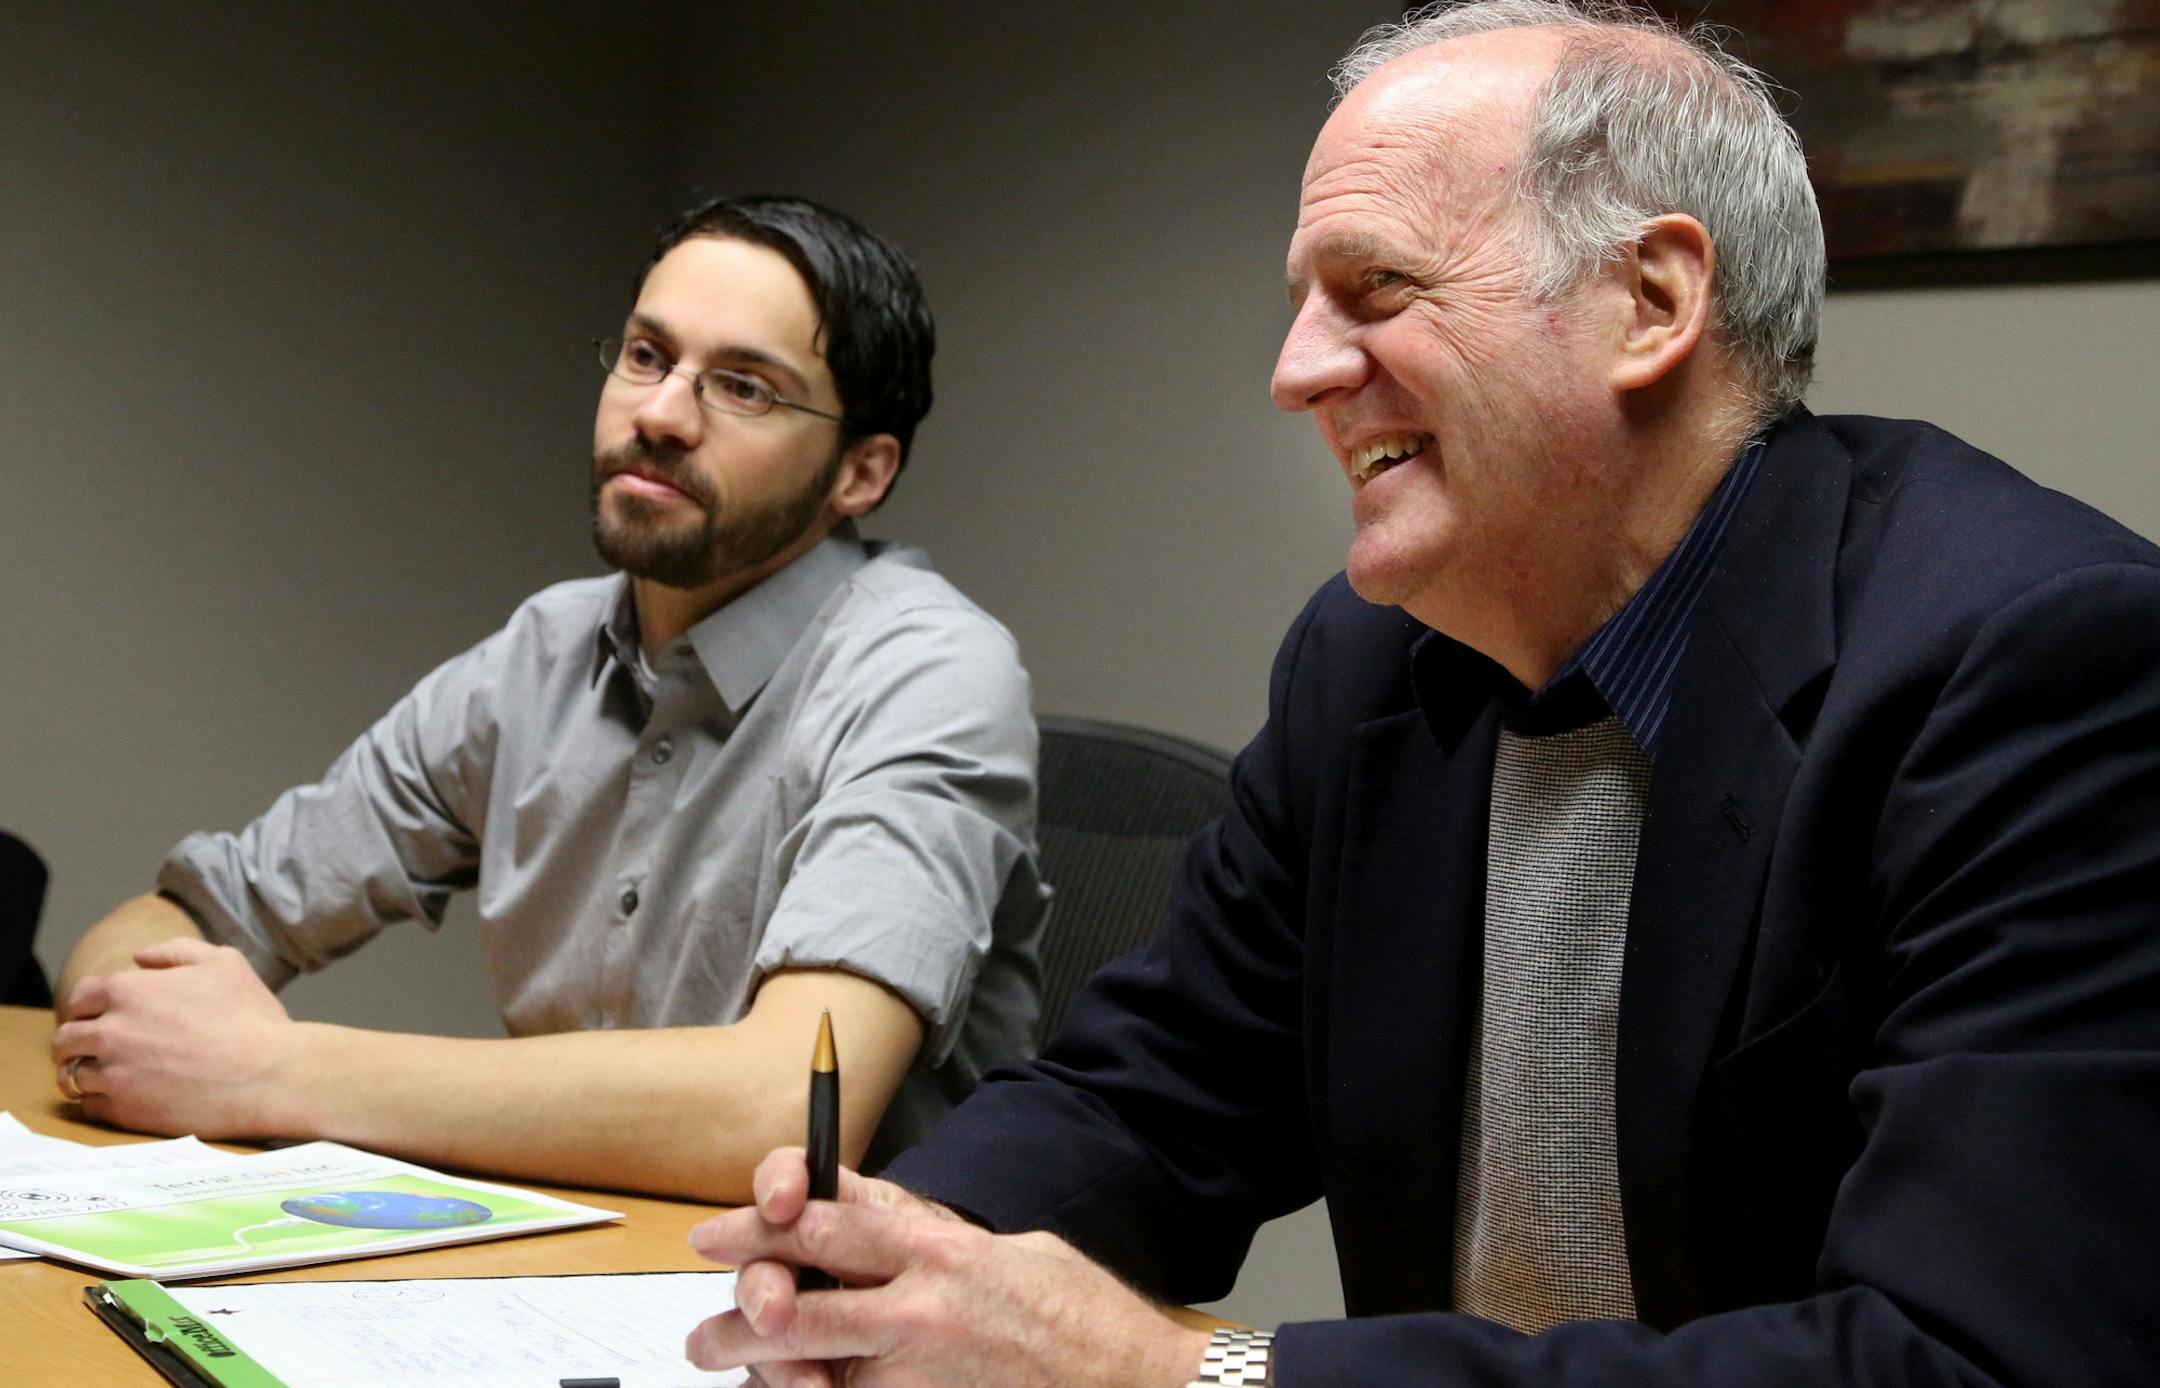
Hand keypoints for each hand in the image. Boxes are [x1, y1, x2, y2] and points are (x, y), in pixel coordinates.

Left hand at [52, 938, 296, 1137]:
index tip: (99, 1017)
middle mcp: (111, 1031)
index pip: (80, 997)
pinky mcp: (124, 1110)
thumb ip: (175, 952)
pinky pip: (89, 1106)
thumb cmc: (251, 1016)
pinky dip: (99, 1101)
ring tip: (109, 1076)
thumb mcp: (223, 963)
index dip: (88, 1006)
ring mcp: (114, 1074)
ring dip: (86, 1073)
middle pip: (66, 1039)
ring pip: (71, 1075)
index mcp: (128, 991)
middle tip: (96, 1049)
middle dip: (76, 1042)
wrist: (270, 1073)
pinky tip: (124, 1097)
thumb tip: (139, 957)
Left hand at [685, 1148, 1210, 1387]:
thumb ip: (941, 1244)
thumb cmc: (1080, 1317)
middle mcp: (920, 1304)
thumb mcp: (1009, 1252)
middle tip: (701, 1323)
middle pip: (799, 1294)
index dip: (762, 1223)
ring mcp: (917, 1367)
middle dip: (739, 1302)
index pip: (829, 1223)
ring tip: (721, 1358)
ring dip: (759, 1363)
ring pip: (808, 1362)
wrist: (1128, 1380)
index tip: (719, 1232)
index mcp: (940, 1248)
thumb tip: (891, 1238)